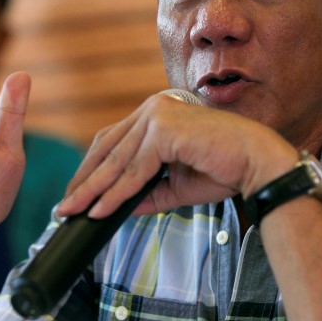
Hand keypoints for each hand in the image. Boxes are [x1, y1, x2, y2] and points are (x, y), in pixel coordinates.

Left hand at [57, 92, 298, 218]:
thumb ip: (146, 192)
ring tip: (73, 212)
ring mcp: (159, 114)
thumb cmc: (224, 169)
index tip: (78, 194)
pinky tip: (100, 209)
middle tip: (65, 206)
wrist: (256, 164)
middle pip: (107, 147)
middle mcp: (154, 108)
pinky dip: (115, 192)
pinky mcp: (165, 129)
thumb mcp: (175, 186)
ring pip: (117, 160)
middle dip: (84, 179)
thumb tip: (115, 207)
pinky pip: (134, 169)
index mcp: (157, 114)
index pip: (114, 140)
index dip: (92, 168)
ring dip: (93, 189)